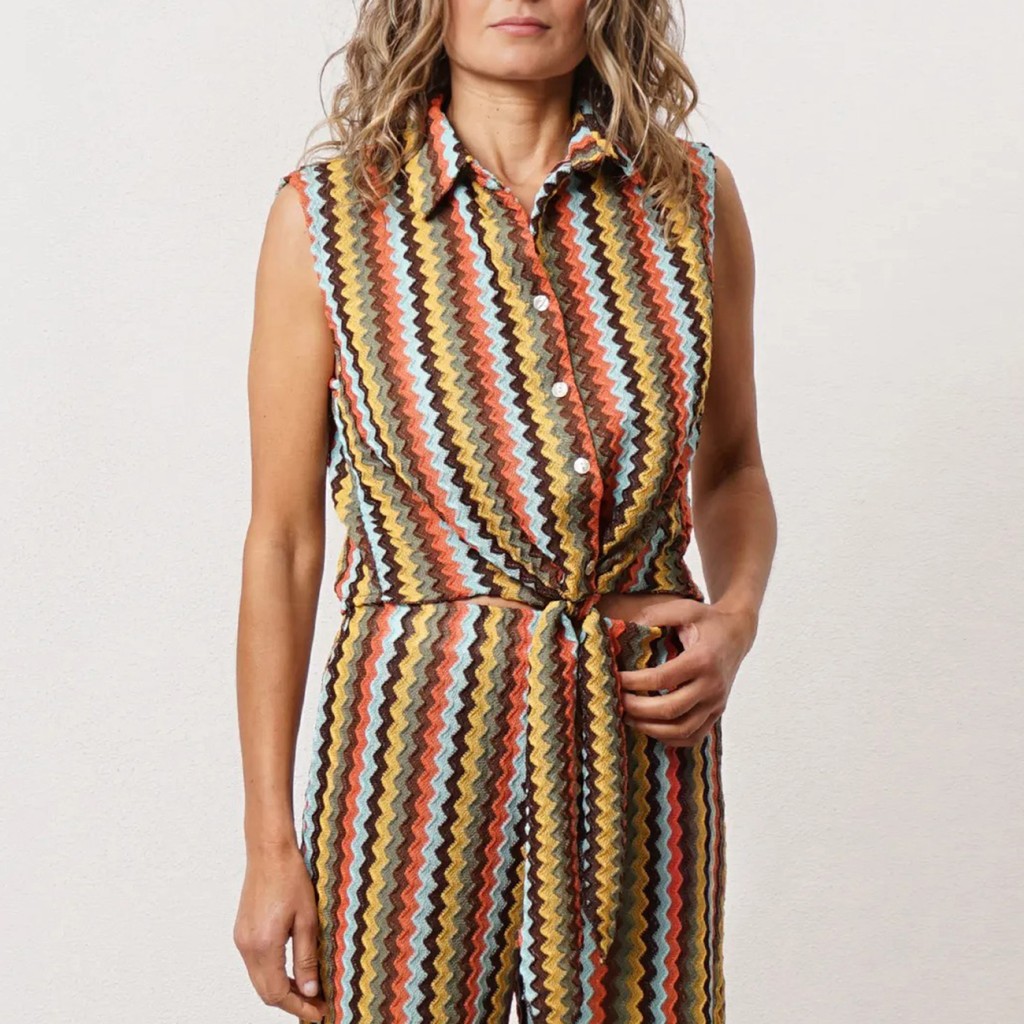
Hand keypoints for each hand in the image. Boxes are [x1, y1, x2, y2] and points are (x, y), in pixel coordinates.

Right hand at [233, 842, 326, 1020]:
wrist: (269, 851)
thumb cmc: (291, 877)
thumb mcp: (307, 919)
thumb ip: (306, 958)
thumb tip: (309, 991)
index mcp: (263, 946)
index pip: (277, 994)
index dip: (298, 1007)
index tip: (319, 1012)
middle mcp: (247, 947)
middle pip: (265, 992)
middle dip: (290, 1002)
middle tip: (316, 1004)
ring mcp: (241, 940)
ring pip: (260, 980)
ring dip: (281, 989)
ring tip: (308, 989)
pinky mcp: (242, 932)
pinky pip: (256, 964)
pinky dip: (272, 974)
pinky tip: (291, 970)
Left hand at [616, 596, 755, 747]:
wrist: (738, 634)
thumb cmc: (707, 620)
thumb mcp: (684, 608)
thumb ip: (657, 615)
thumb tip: (627, 627)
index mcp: (702, 659)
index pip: (662, 679)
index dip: (635, 682)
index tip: (616, 677)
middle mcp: (712, 685)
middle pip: (670, 710)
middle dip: (637, 708)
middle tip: (616, 699)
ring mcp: (716, 703)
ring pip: (681, 730)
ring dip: (649, 728)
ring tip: (628, 716)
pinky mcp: (717, 713)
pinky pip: (692, 737)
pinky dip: (668, 738)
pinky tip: (649, 726)